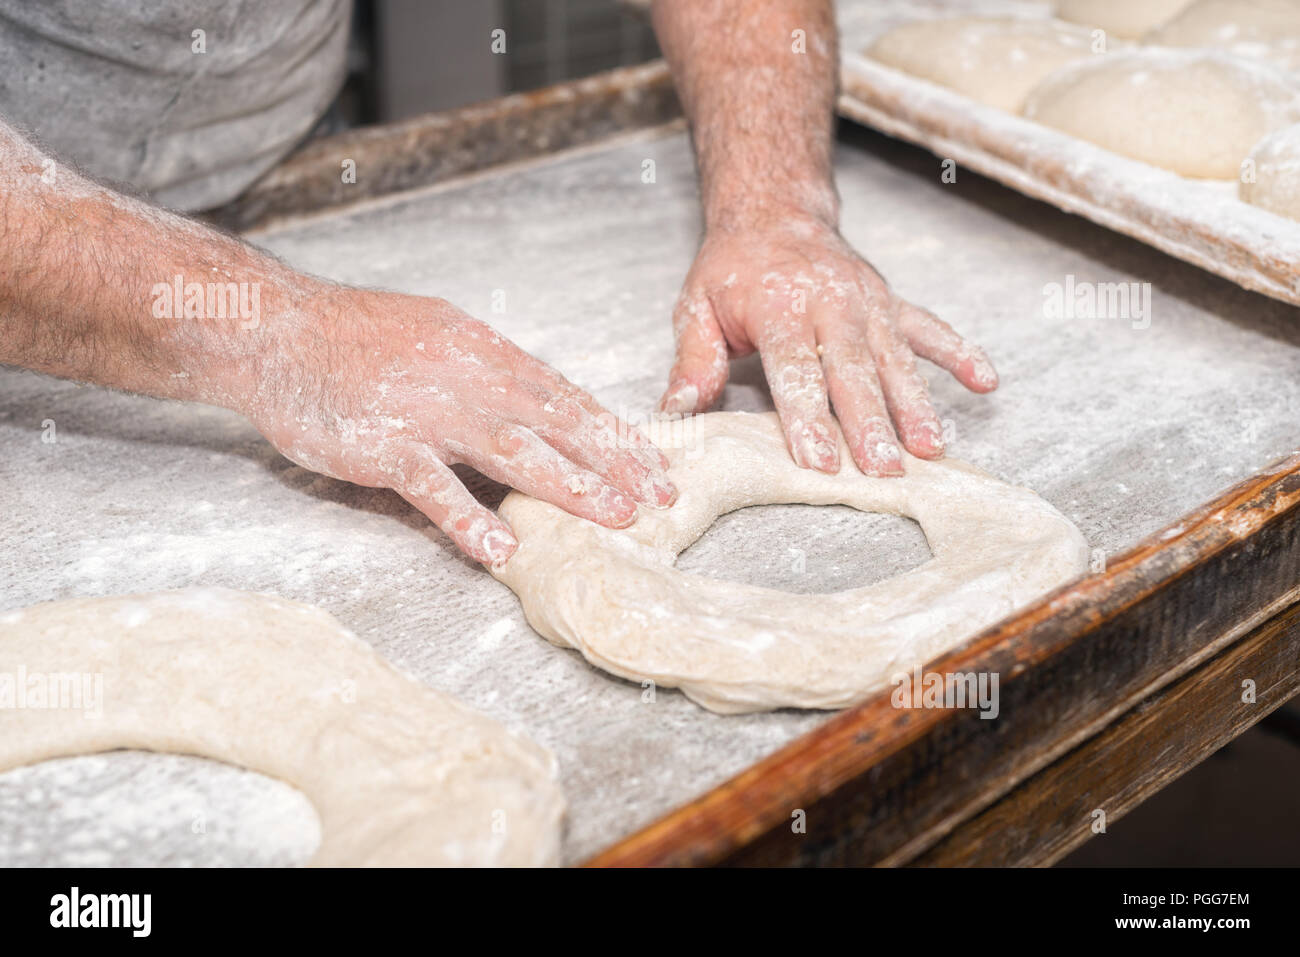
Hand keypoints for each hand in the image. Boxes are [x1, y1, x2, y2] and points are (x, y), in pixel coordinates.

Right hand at [243, 288, 676, 565]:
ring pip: (513, 449)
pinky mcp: (382, 444)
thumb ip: (487, 370)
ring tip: (614, 516)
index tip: (656, 461)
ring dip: (569, 485)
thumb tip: (536, 405)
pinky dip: (468, 517)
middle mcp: (467, 376)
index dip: (615, 431)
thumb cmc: (353, 334)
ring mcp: (426, 410)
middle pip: (557, 421)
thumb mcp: (435, 334)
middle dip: (616, 461)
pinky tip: (502, 548)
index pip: (565, 395)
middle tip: (662, 497)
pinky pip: (432, 486)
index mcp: (484, 351)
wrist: (272, 327)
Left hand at [657, 214, 997, 474]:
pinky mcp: (891, 303)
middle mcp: (831, 302)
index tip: (819, 461)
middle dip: (869, 424)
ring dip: (915, 405)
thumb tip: (677, 409)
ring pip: (895, 359)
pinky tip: (986, 382)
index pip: (796, 370)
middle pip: (852, 371)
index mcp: (780, 306)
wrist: (774, 211)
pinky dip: (960, 353)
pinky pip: (931, 329)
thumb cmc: (732, 270)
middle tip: (883, 470)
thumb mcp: (696, 306)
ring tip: (930, 449)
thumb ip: (693, 360)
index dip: (807, 417)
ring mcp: (868, 302)